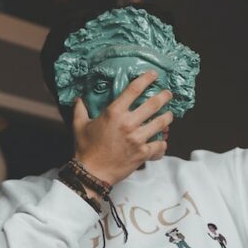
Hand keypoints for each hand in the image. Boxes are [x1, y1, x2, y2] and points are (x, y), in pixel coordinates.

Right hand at [72, 70, 173, 185]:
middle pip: (153, 104)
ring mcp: (137, 138)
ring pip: (161, 123)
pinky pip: (160, 146)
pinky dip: (162, 144)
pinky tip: (162, 142)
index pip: (134, 90)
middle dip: (164, 96)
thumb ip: (80, 109)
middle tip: (167, 94)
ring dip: (167, 117)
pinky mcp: (143, 153)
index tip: (153, 75)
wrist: (92, 173)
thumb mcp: (79, 125)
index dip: (146, 79)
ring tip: (169, 115)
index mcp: (114, 113)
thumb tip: (78, 99)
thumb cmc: (85, 149)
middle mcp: (128, 123)